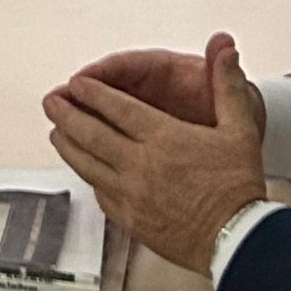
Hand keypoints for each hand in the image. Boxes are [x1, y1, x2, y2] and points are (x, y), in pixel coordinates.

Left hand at [45, 37, 266, 273]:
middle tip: (50, 101)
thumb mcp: (240, 128)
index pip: (117, 108)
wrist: (237, 241)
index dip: (93, 93)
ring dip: (68, 147)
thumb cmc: (237, 185)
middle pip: (92, 134)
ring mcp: (132, 195)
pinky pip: (101, 195)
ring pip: (88, 166)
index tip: (75, 83)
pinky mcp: (132, 221)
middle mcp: (140, 165)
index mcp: (163, 138)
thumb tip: (226, 49)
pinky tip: (86, 172)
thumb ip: (228, 85)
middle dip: (67, 115)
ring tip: (55, 134)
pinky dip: (89, 178)